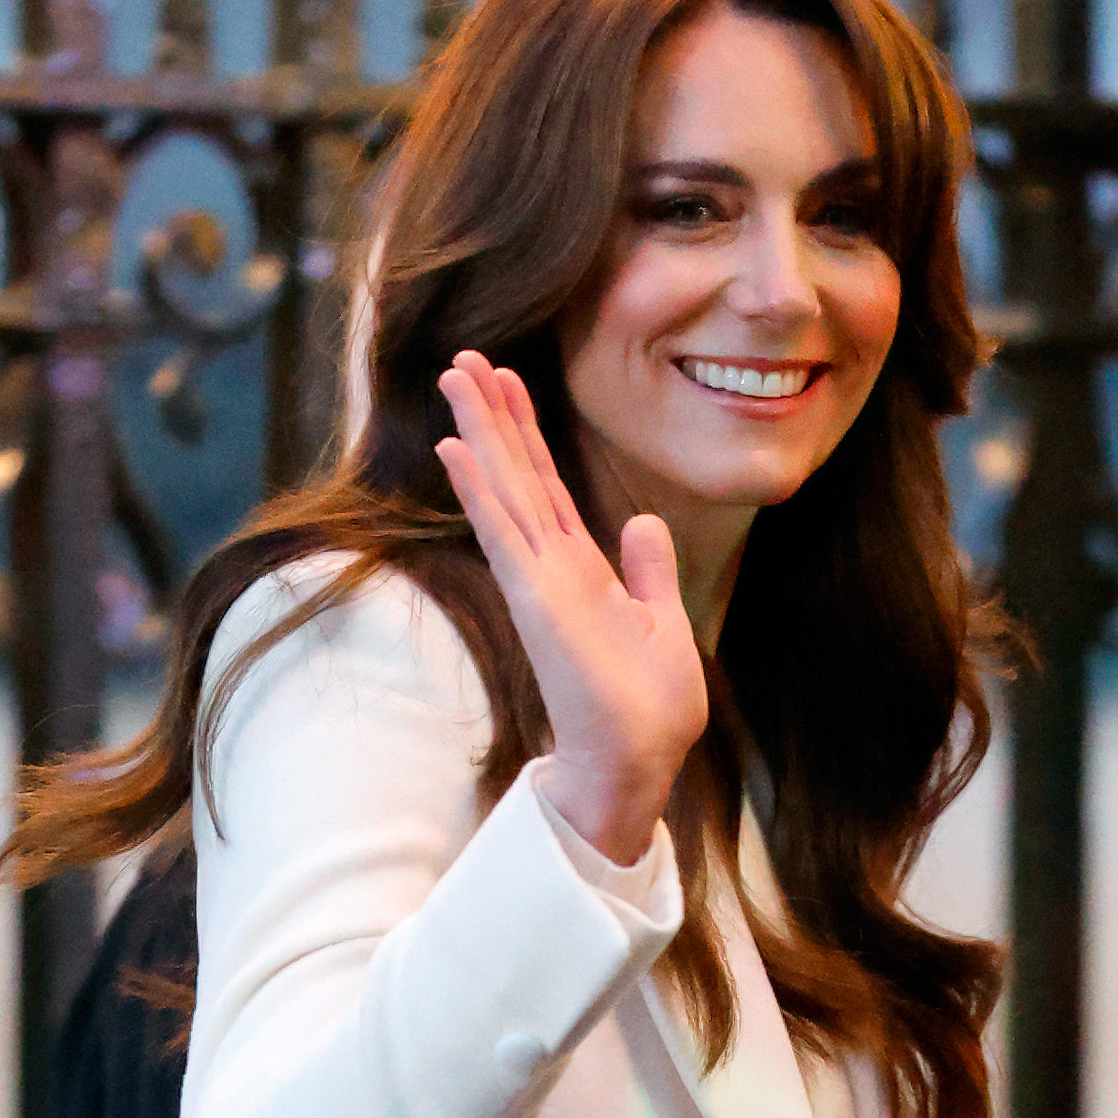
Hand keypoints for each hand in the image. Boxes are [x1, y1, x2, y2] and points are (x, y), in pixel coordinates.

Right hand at [435, 350, 707, 864]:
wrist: (641, 761)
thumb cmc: (650, 709)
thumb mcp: (663, 622)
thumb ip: (649, 571)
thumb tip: (644, 522)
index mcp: (582, 571)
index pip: (548, 487)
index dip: (528, 433)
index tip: (509, 381)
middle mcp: (552, 570)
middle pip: (518, 476)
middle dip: (494, 415)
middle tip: (465, 356)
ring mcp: (540, 585)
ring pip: (505, 492)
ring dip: (480, 434)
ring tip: (454, 375)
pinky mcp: (537, 605)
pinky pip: (504, 537)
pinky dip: (481, 494)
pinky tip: (457, 451)